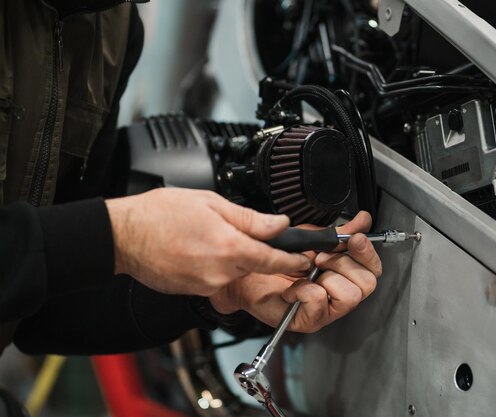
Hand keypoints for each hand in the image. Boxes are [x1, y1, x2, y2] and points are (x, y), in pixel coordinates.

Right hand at [105, 188, 310, 295]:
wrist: (122, 235)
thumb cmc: (159, 214)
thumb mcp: (211, 202)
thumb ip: (250, 218)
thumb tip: (278, 224)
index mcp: (229, 247)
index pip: (274, 259)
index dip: (292, 260)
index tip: (303, 258)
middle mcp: (219, 272)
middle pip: (254, 265)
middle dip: (253, 250)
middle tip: (234, 231)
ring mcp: (205, 285)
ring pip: (234, 271)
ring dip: (231, 257)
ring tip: (206, 236)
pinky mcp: (193, 291)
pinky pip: (215, 278)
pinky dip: (214, 265)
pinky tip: (196, 249)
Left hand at [209, 211, 382, 332]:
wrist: (246, 273)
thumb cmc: (275, 259)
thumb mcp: (310, 238)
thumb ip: (338, 233)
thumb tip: (362, 220)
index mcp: (343, 274)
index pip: (372, 269)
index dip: (367, 253)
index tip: (354, 239)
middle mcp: (338, 294)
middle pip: (367, 284)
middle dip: (344, 263)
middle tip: (321, 257)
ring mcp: (326, 310)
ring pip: (350, 297)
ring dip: (328, 277)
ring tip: (308, 271)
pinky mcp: (309, 320)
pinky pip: (319, 301)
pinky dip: (304, 289)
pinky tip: (292, 288)